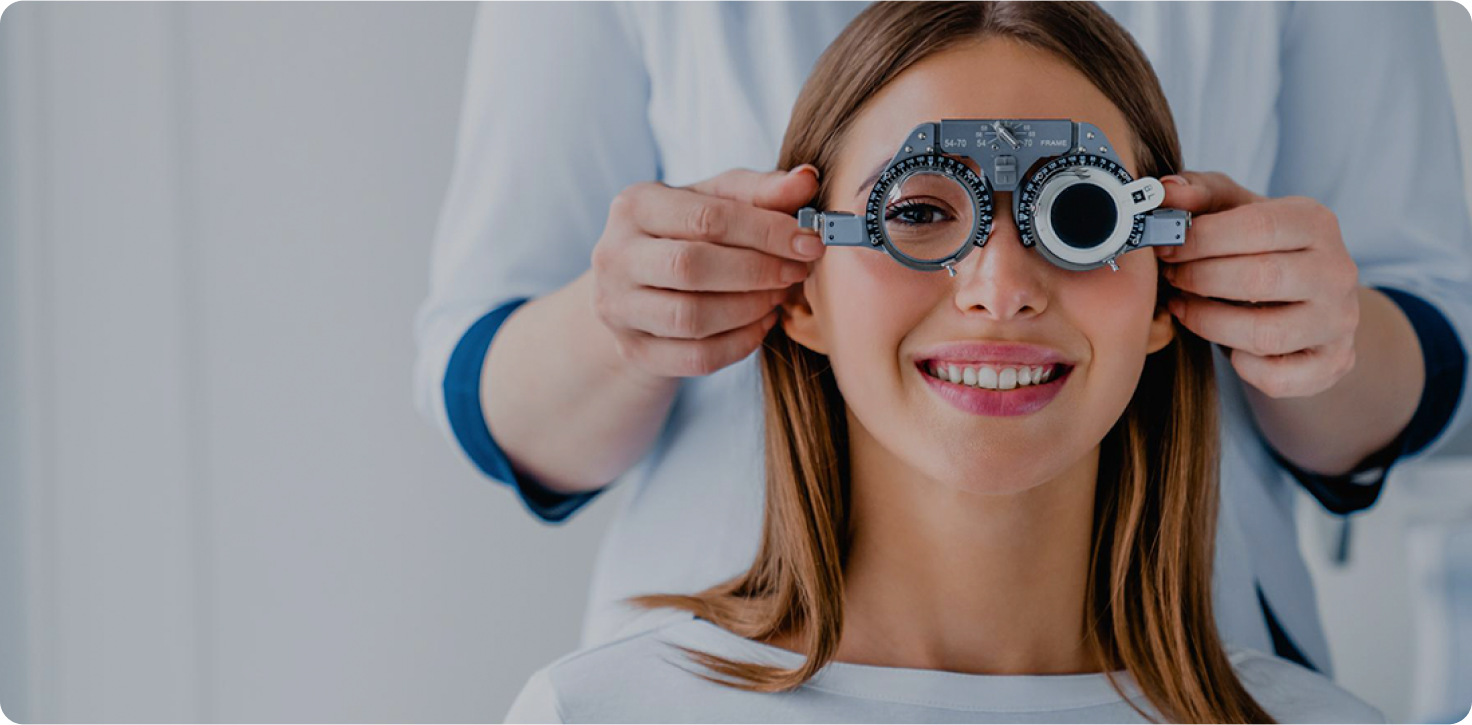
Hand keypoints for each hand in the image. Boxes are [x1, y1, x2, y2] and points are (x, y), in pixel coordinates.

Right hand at [590, 166, 821, 378]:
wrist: (639, 288)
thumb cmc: (686, 234)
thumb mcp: (717, 201)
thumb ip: (761, 190)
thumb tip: (807, 179)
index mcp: (634, 206)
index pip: (707, 217)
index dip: (766, 231)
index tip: (809, 242)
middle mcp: (614, 255)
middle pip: (692, 267)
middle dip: (757, 271)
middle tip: (796, 272)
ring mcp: (617, 308)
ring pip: (691, 318)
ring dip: (749, 308)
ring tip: (778, 296)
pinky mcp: (632, 350)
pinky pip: (694, 357)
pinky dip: (739, 343)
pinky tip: (761, 323)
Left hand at [1155, 171, 1359, 397]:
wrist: (1309, 301)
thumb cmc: (1260, 248)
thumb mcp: (1234, 211)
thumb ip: (1200, 195)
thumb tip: (1165, 192)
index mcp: (1317, 222)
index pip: (1257, 226)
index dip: (1201, 239)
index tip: (1166, 247)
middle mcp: (1338, 271)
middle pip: (1259, 279)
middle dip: (1199, 280)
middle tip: (1171, 278)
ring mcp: (1339, 322)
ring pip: (1264, 334)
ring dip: (1209, 323)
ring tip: (1185, 307)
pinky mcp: (1332, 364)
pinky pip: (1275, 376)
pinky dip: (1241, 366)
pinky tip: (1227, 345)